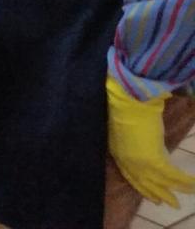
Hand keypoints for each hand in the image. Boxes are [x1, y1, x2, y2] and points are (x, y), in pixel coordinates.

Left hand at [106, 77, 194, 206]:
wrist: (129, 101)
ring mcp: (139, 162)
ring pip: (159, 182)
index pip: (129, 174)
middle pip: (143, 182)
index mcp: (117, 152)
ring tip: (182, 200)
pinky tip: (194, 185)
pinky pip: (172, 176)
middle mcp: (127, 160)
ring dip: (174, 191)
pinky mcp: (154, 160)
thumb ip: (136, 138)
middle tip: (165, 203)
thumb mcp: (128, 126)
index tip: (150, 194)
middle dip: (156, 194)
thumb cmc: (127, 106)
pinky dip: (184, 181)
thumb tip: (149, 141)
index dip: (141, 185)